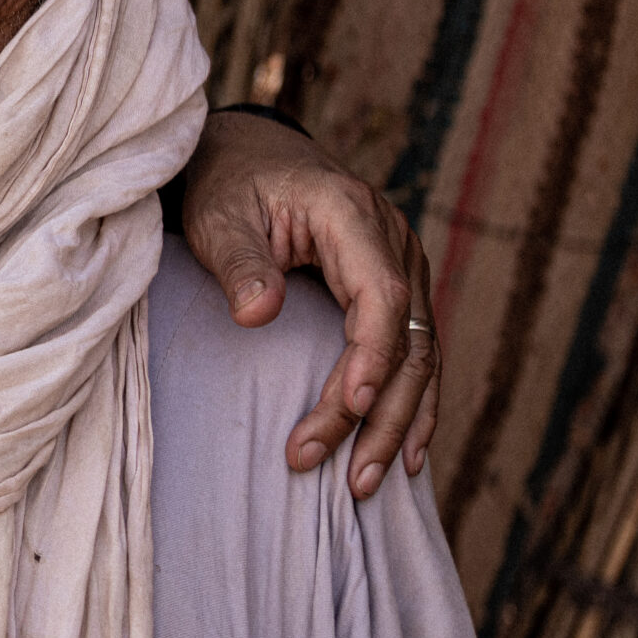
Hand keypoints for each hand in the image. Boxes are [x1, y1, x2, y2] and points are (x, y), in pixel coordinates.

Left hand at [179, 109, 438, 501]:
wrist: (247, 154)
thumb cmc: (227, 185)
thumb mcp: (217, 215)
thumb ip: (240, 263)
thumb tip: (259, 314)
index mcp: (351, 214)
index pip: (382, 296)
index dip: (371, 357)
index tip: (349, 407)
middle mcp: (392, 240)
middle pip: (409, 340)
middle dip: (381, 414)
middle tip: (347, 477)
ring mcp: (402, 265)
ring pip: (420, 356)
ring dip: (397, 422)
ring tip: (367, 483)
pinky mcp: (396, 288)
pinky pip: (415, 353)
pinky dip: (411, 403)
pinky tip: (403, 453)